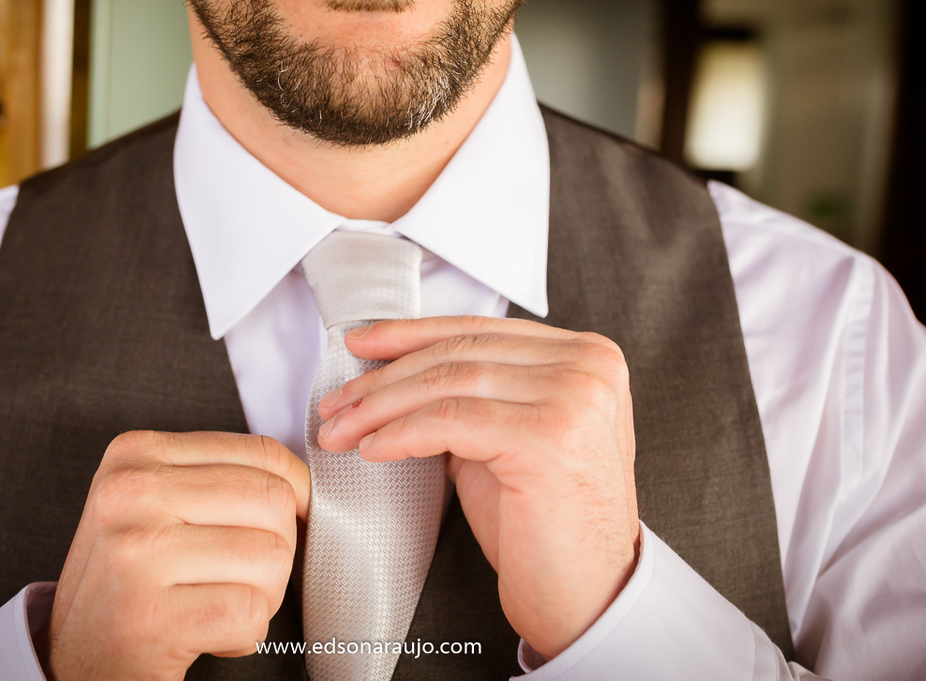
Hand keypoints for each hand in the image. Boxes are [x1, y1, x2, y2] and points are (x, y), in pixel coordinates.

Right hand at [42, 431, 309, 680]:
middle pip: (273, 502)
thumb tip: (307, 484)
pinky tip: (208, 636)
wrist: (74, 661)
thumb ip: (223, 479)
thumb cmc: (131, 582)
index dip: (295, 495)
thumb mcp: (158, 506)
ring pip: (270, 557)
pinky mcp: (150, 615)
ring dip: (261, 597)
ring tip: (217, 606)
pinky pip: (249, 612)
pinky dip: (244, 634)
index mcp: (136, 454)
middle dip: (276, 551)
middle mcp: (130, 493)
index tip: (282, 527)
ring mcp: (136, 553)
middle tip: (238, 579)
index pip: (262, 453)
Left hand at [315, 316, 638, 659]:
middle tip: (337, 400)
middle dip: (385, 376)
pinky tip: (372, 449)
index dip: (412, 334)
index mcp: (586, 357)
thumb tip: (395, 373)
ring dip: (380, 406)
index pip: (482, 330)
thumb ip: (474, 396)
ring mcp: (573, 397)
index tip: (364, 345)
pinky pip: (450, 420)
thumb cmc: (547, 526)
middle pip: (461, 353)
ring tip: (341, 428)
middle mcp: (588, 367)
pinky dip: (400, 433)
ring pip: (449, 382)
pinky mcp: (548, 435)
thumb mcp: (508, 438)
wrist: (588, 595)